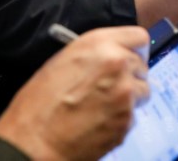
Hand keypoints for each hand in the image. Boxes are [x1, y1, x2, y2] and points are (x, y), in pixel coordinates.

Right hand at [0, 26, 149, 160]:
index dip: (135, 48)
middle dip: (130, 74)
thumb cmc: (38, 104)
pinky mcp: (127, 120)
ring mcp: (125, 94)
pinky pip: (133, 114)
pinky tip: (100, 119)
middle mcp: (117, 65)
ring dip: (129, 96)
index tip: (131, 55)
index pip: (138, 37)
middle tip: (112, 84)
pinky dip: (121, 117)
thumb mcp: (62, 61)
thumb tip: (111, 54)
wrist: (35, 141)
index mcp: (99, 44)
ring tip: (104, 103)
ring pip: (142, 90)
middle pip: (142, 65)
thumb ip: (94, 53)